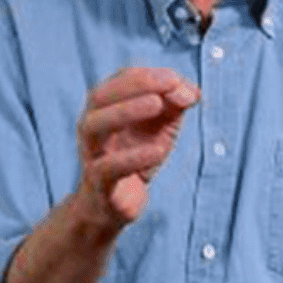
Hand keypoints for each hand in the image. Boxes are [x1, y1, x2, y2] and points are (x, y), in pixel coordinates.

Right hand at [73, 67, 197, 231]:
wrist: (112, 206)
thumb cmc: (136, 160)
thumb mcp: (161, 129)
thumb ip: (175, 106)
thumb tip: (192, 92)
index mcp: (104, 108)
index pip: (120, 79)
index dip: (149, 75)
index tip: (177, 80)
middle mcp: (91, 126)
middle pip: (100, 96)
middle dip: (136, 84)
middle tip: (169, 82)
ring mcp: (91, 154)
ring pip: (94, 126)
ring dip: (125, 111)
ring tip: (156, 103)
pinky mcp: (99, 183)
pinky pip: (109, 168)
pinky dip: (134, 157)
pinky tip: (159, 150)